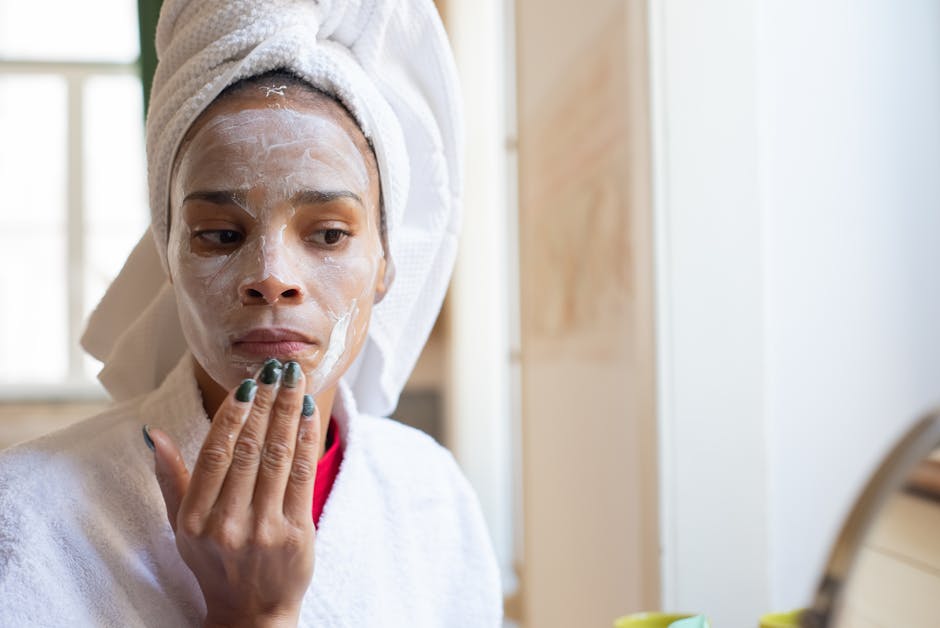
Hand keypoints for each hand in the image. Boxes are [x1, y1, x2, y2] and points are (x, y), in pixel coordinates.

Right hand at [145, 359, 320, 627]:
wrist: (252, 612)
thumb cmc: (215, 562)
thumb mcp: (182, 526)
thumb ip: (171, 478)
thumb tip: (153, 433)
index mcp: (194, 519)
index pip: (215, 453)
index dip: (232, 413)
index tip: (246, 382)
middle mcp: (226, 523)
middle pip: (249, 448)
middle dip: (265, 402)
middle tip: (276, 368)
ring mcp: (263, 529)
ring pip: (277, 456)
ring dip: (288, 411)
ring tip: (295, 379)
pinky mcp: (296, 533)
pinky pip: (301, 475)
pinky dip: (306, 438)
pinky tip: (308, 412)